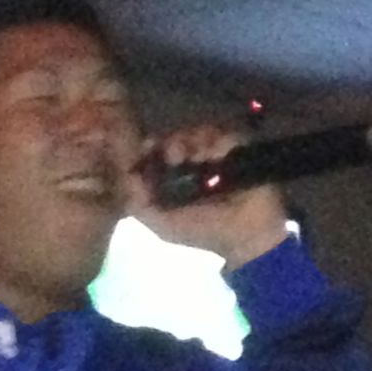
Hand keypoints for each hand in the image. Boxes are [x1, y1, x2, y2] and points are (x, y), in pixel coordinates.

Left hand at [125, 124, 288, 270]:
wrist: (245, 237)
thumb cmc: (203, 232)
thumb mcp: (163, 225)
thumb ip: (139, 205)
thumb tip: (126, 176)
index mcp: (174, 178)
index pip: (157, 153)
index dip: (149, 149)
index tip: (146, 148)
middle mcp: (194, 163)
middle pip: (177, 138)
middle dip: (171, 142)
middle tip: (174, 154)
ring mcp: (216, 155)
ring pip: (198, 132)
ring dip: (192, 140)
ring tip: (195, 156)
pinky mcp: (237, 149)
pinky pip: (223, 134)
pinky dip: (216, 141)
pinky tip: (214, 156)